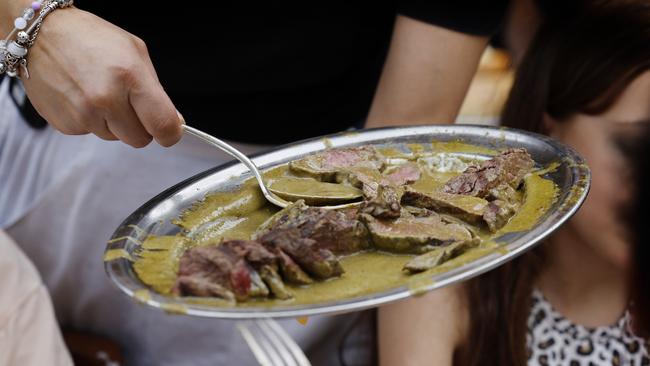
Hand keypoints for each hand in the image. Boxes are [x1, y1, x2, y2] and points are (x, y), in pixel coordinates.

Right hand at [21, 8, 181, 146]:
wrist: (41, 34)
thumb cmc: (90, 38)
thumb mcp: (135, 52)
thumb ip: (157, 91)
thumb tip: (173, 122)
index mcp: (129, 77)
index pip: (162, 125)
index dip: (171, 133)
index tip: (169, 130)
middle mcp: (105, 99)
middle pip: (140, 139)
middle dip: (140, 126)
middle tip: (128, 103)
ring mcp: (83, 114)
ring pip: (115, 138)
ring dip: (114, 122)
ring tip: (100, 93)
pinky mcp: (65, 124)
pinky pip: (91, 133)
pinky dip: (92, 120)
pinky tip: (82, 97)